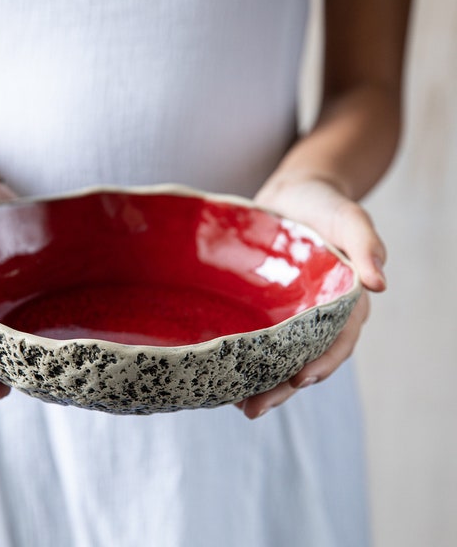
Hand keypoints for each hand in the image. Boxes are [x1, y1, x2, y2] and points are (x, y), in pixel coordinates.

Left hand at [235, 177, 385, 418]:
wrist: (294, 193)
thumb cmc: (325, 205)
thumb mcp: (350, 218)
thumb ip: (367, 245)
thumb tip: (381, 283)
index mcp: (343, 302)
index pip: (337, 342)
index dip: (323, 363)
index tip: (300, 379)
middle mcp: (315, 315)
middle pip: (302, 359)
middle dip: (282, 387)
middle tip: (255, 408)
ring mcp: (287, 313)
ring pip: (276, 356)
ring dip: (260, 382)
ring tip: (235, 404)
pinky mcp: (262, 307)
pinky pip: (255, 337)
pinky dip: (244, 358)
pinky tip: (223, 374)